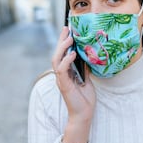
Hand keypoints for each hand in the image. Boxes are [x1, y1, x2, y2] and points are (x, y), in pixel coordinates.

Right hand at [52, 27, 95, 142]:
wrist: (84, 113)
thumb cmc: (85, 97)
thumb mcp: (87, 77)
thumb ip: (84, 66)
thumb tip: (87, 53)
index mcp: (66, 71)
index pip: (62, 53)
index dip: (63, 41)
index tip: (68, 30)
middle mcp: (61, 74)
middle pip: (57, 54)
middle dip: (61, 40)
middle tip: (67, 29)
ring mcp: (61, 79)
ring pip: (56, 60)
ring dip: (62, 48)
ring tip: (70, 39)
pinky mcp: (64, 85)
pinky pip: (61, 70)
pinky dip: (66, 61)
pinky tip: (72, 55)